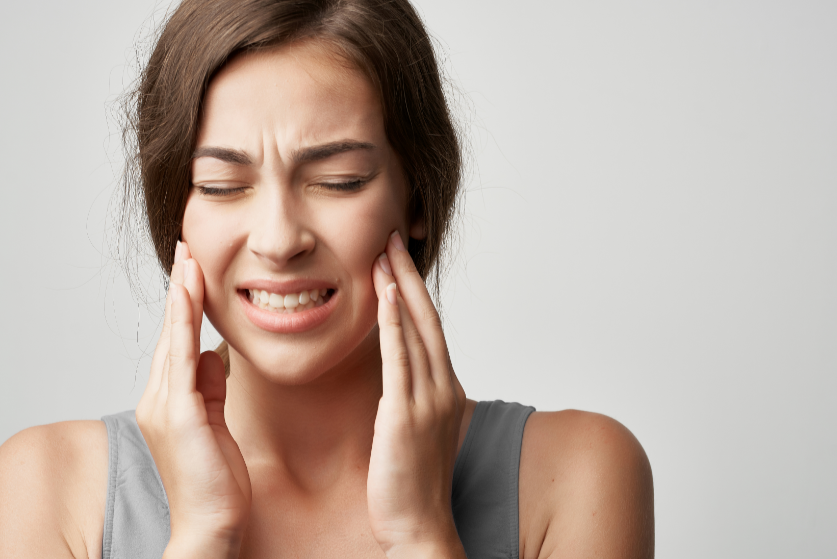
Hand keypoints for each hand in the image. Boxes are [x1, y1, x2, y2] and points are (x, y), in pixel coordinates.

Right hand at [136, 241, 250, 557]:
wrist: (212, 521)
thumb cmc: (216, 477)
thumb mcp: (216, 420)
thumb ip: (211, 386)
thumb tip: (212, 353)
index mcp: (170, 399)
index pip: (177, 341)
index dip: (184, 305)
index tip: (192, 271)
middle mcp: (160, 397)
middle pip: (170, 332)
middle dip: (180, 289)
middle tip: (187, 249)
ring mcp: (165, 405)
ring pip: (173, 338)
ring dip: (182, 296)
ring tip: (189, 259)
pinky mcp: (178, 414)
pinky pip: (181, 359)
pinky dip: (185, 324)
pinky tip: (191, 297)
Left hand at [367, 231, 467, 558]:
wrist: (419, 527)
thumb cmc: (412, 484)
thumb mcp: (416, 430)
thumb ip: (409, 397)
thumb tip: (394, 374)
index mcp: (444, 389)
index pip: (429, 328)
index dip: (415, 290)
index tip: (398, 260)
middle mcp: (442, 387)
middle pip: (427, 317)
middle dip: (409, 275)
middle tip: (393, 237)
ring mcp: (428, 400)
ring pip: (416, 329)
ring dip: (401, 287)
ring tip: (384, 252)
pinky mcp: (405, 415)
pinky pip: (401, 359)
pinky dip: (396, 323)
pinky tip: (387, 294)